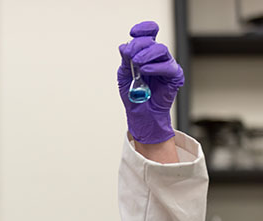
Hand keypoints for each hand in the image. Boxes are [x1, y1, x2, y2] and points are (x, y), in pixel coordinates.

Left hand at [118, 21, 184, 143]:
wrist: (140, 114)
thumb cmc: (133, 95)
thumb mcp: (124, 75)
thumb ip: (125, 61)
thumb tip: (124, 46)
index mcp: (146, 53)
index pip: (149, 34)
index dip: (143, 29)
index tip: (133, 32)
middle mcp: (157, 57)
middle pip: (153, 41)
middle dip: (140, 44)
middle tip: (131, 54)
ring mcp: (167, 66)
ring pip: (161, 50)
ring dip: (147, 54)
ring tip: (137, 62)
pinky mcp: (174, 76)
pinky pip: (167, 67)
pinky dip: (155, 67)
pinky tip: (145, 70)